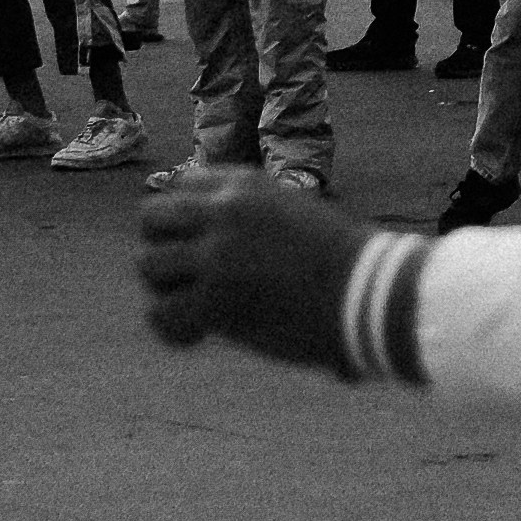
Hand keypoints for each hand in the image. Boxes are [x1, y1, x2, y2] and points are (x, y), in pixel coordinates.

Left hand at [135, 165, 361, 369]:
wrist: (372, 292)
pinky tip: (199, 335)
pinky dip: (172, 328)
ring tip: (195, 309)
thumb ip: (253, 219)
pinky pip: (160, 313)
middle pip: (151, 218)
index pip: (180, 185)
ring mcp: (216, 253)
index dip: (184, 219)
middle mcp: (223, 211)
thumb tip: (223, 242)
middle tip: (187, 278)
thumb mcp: (295, 213)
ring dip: (166, 290)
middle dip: (162, 248)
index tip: (201, 244)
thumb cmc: (348, 260)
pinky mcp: (215, 299)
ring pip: (148, 264)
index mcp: (244, 185)